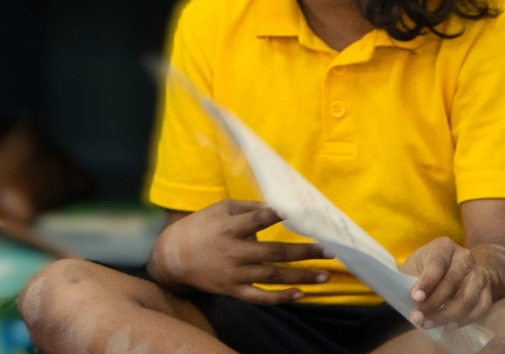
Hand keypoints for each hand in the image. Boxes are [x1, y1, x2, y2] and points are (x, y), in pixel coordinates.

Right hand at [146, 200, 331, 303]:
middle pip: (275, 253)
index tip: (296, 213)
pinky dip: (280, 298)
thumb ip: (247, 207)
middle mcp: (235, 251)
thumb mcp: (219, 209)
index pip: (256, 220)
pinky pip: (260, 297)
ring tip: (325, 275)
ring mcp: (235, 273)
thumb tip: (277, 207)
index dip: (275, 216)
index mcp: (230, 227)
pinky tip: (299, 295)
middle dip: (304, 252)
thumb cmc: (200, 227)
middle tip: (329, 251)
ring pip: (273, 276)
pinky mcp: (234, 290)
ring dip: (301, 276)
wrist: (174, 257)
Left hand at [403, 237, 494, 328]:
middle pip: (452, 283)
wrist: (459, 266)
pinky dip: (466, 319)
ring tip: (429, 324)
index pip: (437, 264)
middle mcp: (465, 257)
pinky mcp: (488, 290)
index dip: (427, 282)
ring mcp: (479, 274)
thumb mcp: (415, 264)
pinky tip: (450, 325)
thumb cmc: (428, 267)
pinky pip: (481, 308)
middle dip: (433, 303)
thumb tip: (387, 287)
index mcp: (444, 246)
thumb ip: (406, 275)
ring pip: (467, 298)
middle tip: (418, 317)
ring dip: (447, 315)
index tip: (415, 298)